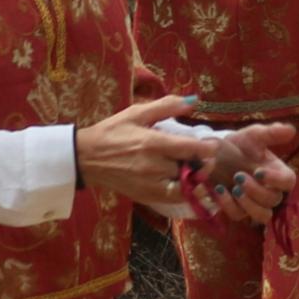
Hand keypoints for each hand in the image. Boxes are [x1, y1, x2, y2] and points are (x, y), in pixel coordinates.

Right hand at [75, 100, 296, 215]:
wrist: (85, 158)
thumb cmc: (112, 132)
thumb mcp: (137, 113)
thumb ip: (167, 106)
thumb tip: (195, 100)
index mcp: (152, 143)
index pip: (192, 149)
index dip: (209, 148)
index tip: (213, 145)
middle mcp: (153, 166)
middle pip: (192, 168)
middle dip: (202, 163)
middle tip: (205, 157)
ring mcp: (149, 184)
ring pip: (186, 187)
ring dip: (195, 180)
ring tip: (195, 170)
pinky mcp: (146, 196)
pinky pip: (175, 198)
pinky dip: (185, 192)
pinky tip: (185, 182)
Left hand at [181, 124, 298, 223]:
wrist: (214, 154)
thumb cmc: (239, 145)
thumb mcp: (252, 136)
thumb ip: (271, 133)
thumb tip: (291, 130)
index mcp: (278, 173)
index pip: (288, 182)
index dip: (276, 180)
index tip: (258, 172)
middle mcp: (270, 191)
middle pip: (274, 200)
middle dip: (257, 191)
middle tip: (238, 177)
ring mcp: (254, 203)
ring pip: (262, 215)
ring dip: (249, 205)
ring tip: (234, 189)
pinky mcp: (238, 210)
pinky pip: (238, 216)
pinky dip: (229, 206)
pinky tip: (219, 190)